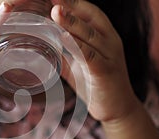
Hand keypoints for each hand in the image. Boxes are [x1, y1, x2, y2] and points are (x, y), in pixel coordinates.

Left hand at [51, 0, 137, 121]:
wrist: (116, 108)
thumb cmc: (94, 82)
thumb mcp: (78, 63)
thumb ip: (64, 51)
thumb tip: (42, 43)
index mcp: (103, 35)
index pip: (88, 11)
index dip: (71, 3)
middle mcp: (109, 40)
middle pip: (90, 16)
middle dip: (70, 5)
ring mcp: (109, 55)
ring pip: (90, 34)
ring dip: (72, 22)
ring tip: (55, 12)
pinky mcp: (105, 71)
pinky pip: (91, 55)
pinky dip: (77, 46)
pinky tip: (63, 38)